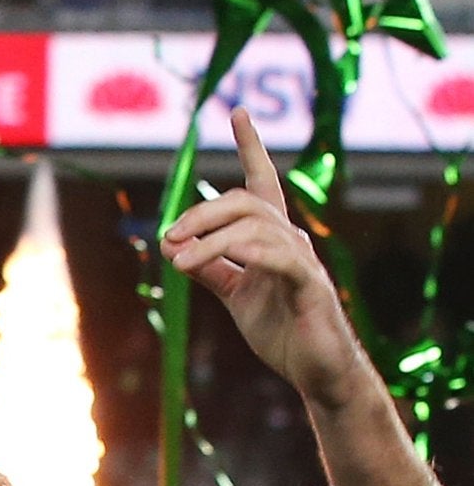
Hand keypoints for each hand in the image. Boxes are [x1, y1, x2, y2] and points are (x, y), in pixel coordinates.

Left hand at [159, 108, 384, 413]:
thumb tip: (172, 248)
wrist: (317, 372)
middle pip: (247, 201)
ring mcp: (303, 262)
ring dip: (209, 240)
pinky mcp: (309, 287)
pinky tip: (210, 262)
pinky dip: (244, 254)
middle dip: (202, 211)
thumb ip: (211, 270)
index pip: (262, 184)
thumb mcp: (235, 296)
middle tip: (168, 237)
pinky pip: (281, 258)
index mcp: (272, 241)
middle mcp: (291, 241)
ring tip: (175, 260)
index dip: (251, 147)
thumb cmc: (282, 332)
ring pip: (257, 227)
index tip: (237, 112)